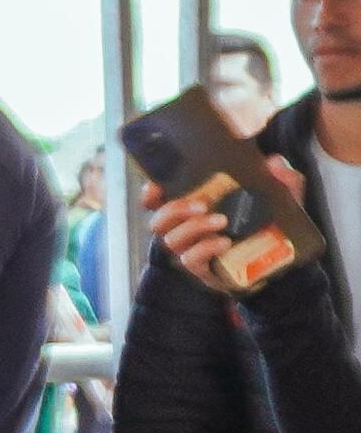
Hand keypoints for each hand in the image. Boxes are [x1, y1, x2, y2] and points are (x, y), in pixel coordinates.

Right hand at [145, 157, 300, 284]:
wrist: (278, 264)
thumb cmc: (268, 226)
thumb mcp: (280, 199)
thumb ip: (281, 180)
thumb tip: (273, 163)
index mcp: (193, 209)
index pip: (158, 202)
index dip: (150, 194)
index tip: (158, 187)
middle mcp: (184, 230)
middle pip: (158, 221)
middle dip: (174, 210)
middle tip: (201, 204)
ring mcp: (190, 251)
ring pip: (171, 240)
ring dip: (194, 227)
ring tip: (221, 221)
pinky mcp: (200, 270)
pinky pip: (190, 259)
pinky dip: (205, 248)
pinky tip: (225, 242)